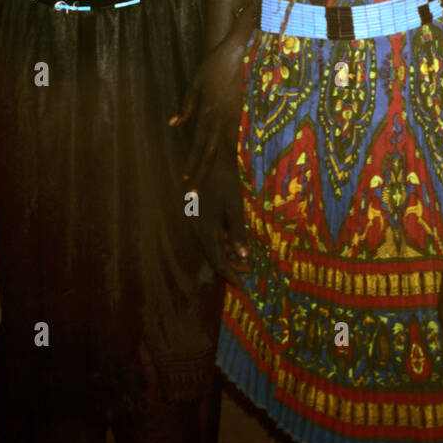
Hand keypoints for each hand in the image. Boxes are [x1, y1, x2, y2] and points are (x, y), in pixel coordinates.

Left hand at [172, 31, 247, 187]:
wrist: (238, 50)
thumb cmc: (214, 65)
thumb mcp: (195, 84)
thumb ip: (186, 106)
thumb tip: (174, 123)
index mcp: (207, 113)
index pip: (198, 145)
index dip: (192, 163)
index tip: (187, 180)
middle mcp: (221, 120)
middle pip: (210, 153)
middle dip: (202, 175)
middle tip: (194, 196)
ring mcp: (236, 117)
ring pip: (227, 149)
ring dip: (221, 168)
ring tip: (219, 184)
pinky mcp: (248, 112)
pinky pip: (242, 137)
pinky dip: (238, 152)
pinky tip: (239, 164)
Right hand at [191, 152, 248, 287]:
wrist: (209, 156)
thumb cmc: (225, 180)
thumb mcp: (235, 206)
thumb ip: (238, 231)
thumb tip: (243, 255)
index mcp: (204, 230)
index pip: (216, 261)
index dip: (229, 275)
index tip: (242, 286)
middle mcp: (196, 228)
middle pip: (212, 255)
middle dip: (230, 266)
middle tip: (247, 272)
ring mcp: (195, 221)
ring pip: (211, 244)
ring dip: (227, 253)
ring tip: (245, 259)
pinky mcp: (198, 213)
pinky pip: (209, 234)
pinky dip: (222, 241)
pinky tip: (234, 240)